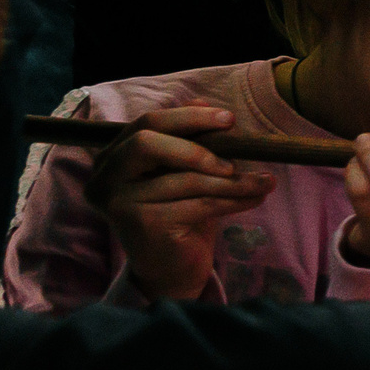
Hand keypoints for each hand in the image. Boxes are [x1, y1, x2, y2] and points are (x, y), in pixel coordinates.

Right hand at [87, 105, 275, 299]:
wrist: (171, 269)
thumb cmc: (179, 214)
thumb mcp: (184, 172)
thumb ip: (186, 137)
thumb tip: (203, 100)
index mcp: (111, 158)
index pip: (147, 124)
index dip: (189, 117)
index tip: (230, 119)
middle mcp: (105, 178)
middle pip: (148, 142)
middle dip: (199, 145)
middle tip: (240, 153)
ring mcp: (119, 202)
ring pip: (184, 179)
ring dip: (233, 180)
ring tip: (265, 181)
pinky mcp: (142, 224)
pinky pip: (197, 204)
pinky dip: (233, 199)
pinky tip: (255, 198)